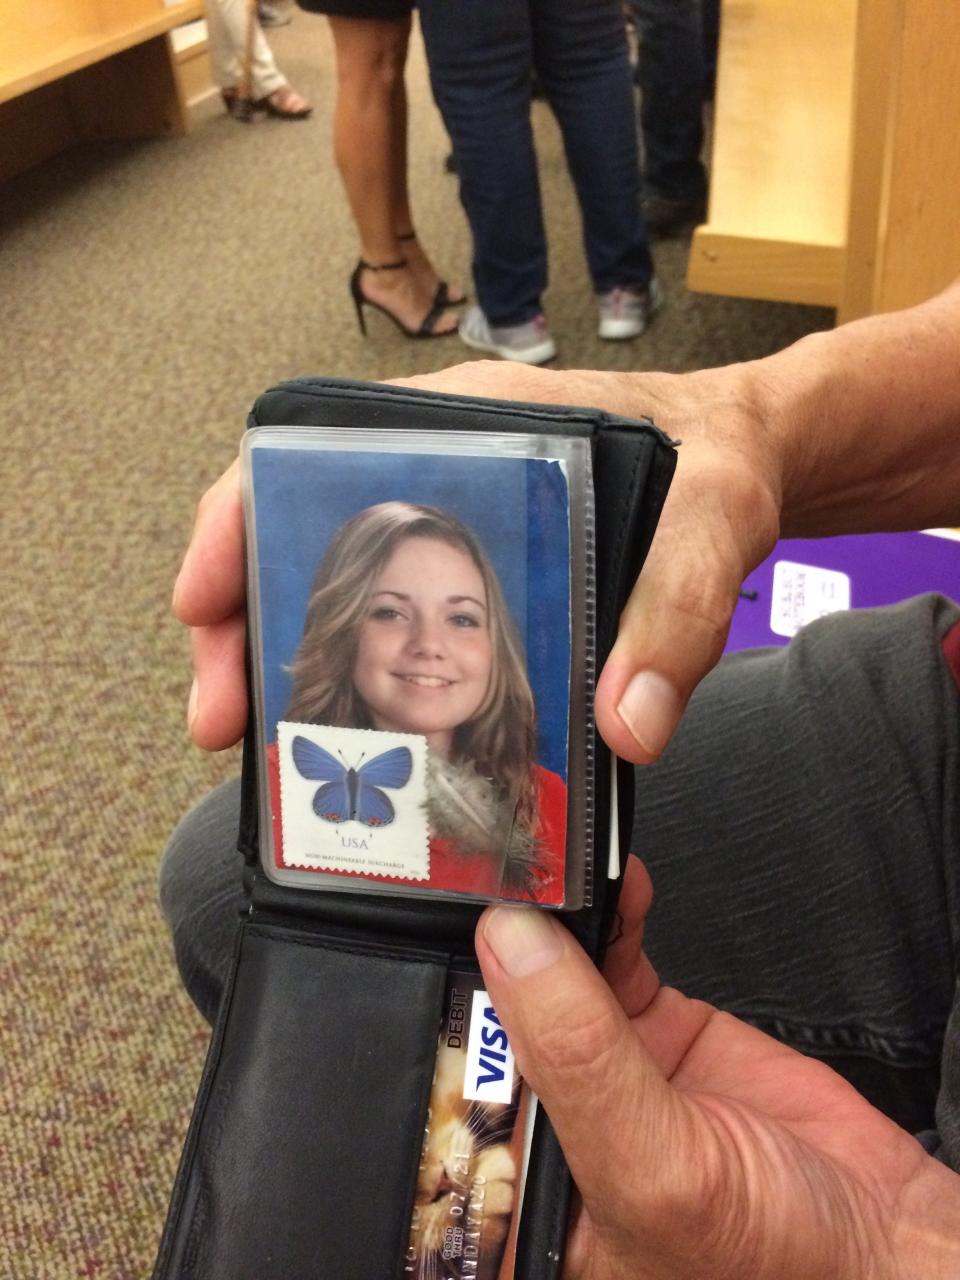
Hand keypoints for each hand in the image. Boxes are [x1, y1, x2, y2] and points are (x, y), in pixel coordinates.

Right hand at [173, 362, 782, 755]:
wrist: (754, 458)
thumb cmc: (722, 456)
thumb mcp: (715, 515)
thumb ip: (680, 605)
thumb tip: (624, 724)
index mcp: (466, 422)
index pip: (312, 453)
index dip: (237, 520)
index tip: (205, 598)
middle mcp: (439, 469)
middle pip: (298, 532)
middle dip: (242, 622)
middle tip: (222, 718)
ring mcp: (452, 525)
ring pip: (334, 585)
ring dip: (284, 662)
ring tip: (264, 747)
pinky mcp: (477, 578)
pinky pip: (389, 622)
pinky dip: (352, 677)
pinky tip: (346, 737)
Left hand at [474, 859, 959, 1279]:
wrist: (884, 1237)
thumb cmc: (773, 1264)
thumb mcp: (655, 1168)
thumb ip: (580, 1056)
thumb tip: (511, 947)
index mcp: (524, 1196)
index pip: (452, 1095)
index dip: (439, 1019)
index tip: (425, 939)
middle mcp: (554, 1131)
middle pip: (497, 1022)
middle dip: (492, 955)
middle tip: (483, 883)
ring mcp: (606, 1072)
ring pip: (554, 977)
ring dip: (554, 921)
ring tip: (548, 870)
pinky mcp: (655, 1030)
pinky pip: (614, 957)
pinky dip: (610, 914)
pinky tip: (608, 883)